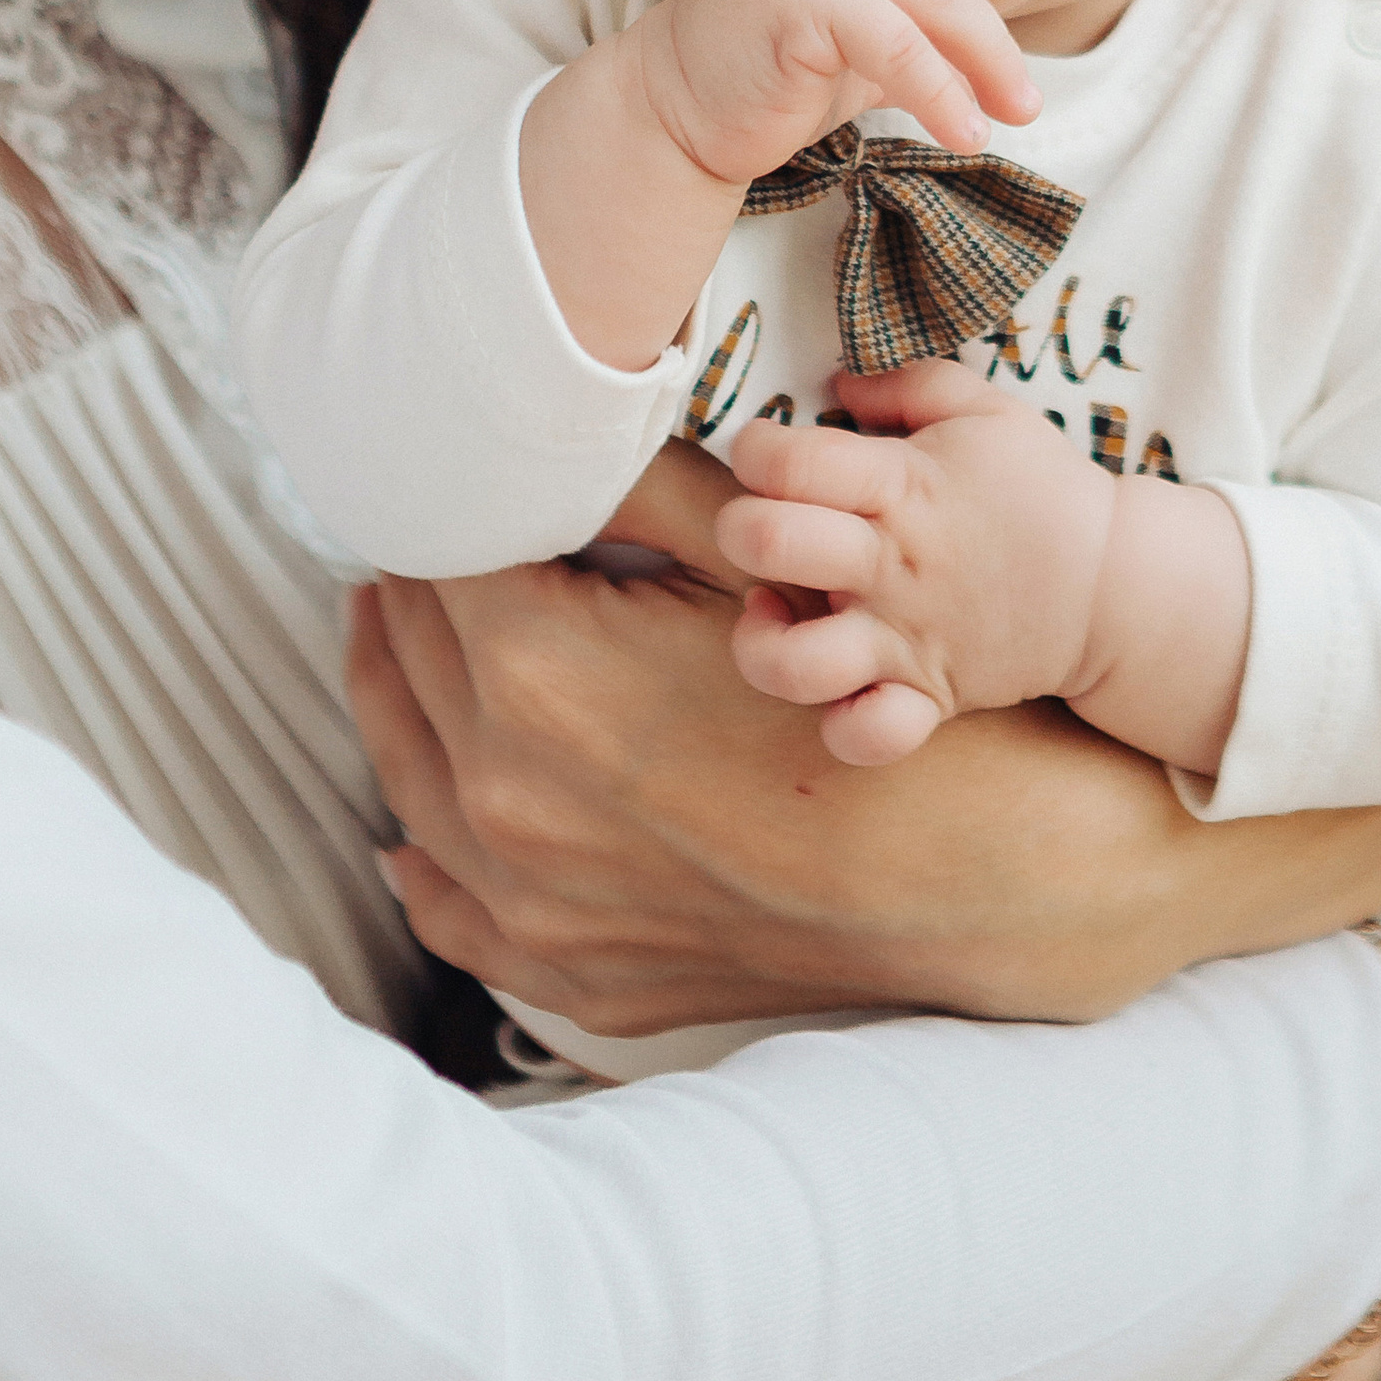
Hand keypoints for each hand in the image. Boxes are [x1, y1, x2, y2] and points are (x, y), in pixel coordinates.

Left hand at [347, 440, 1380, 1033]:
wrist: (976, 869)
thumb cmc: (870, 695)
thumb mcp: (748, 556)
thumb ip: (637, 482)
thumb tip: (550, 413)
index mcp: (533, 676)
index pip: (430, 559)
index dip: (444, 506)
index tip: (450, 475)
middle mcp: (504, 797)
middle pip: (405, 656)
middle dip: (414, 587)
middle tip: (427, 535)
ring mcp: (527, 901)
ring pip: (408, 774)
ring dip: (405, 694)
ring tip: (407, 635)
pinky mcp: (567, 968)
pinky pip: (452, 908)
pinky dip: (428, 854)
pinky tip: (413, 822)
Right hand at [634, 0, 1097, 182]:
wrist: (675, 107)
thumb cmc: (779, 67)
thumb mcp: (863, 26)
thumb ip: (920, 2)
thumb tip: (1005, 16)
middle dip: (999, 19)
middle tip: (1033, 85)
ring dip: (983, 63)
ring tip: (1015, 117)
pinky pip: (895, 46)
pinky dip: (938, 93)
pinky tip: (963, 131)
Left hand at [719, 359, 1118, 762]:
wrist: (1114, 584)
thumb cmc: (1037, 487)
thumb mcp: (982, 408)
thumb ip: (903, 382)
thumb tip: (834, 383)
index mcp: (905, 485)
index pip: (790, 459)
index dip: (755, 447)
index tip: (767, 450)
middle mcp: (894, 565)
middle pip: (770, 542)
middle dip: (740, 526)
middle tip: (763, 522)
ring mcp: (907, 641)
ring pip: (796, 664)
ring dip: (761, 640)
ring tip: (772, 610)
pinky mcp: (928, 698)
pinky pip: (866, 737)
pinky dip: (841, 726)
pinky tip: (836, 687)